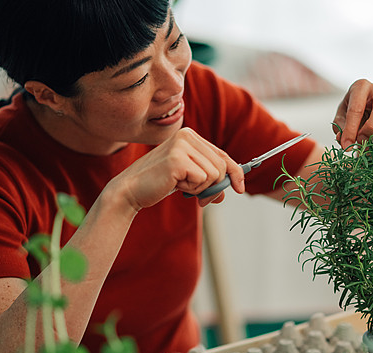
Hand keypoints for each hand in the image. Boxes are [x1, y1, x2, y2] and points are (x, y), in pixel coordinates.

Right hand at [112, 127, 244, 209]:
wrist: (132, 190)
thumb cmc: (159, 183)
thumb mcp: (188, 180)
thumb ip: (208, 182)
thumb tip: (226, 191)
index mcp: (190, 136)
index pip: (222, 154)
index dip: (235, 172)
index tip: (241, 188)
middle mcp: (187, 136)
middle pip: (222, 166)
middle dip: (214, 186)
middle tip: (198, 197)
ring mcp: (181, 145)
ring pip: (215, 174)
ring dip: (200, 187)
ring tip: (180, 185)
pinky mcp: (177, 159)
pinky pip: (203, 179)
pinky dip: (192, 188)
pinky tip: (175, 184)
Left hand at [332, 79, 372, 147]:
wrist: (369, 112)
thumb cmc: (353, 115)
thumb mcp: (341, 119)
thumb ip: (340, 128)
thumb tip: (344, 140)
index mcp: (360, 87)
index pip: (356, 109)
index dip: (350, 130)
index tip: (347, 146)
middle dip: (371, 128)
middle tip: (363, 142)